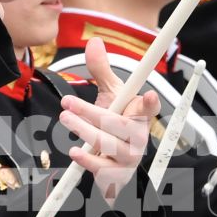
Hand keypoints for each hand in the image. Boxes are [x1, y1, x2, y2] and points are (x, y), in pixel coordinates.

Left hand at [61, 38, 158, 203]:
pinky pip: (104, 169)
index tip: (150, 95)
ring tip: (66, 119)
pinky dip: (88, 160)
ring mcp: (129, 157)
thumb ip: (101, 70)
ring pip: (110, 145)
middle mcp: (138, 137)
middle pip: (120, 125)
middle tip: (68, 103)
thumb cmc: (114, 125)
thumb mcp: (110, 96)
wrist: (113, 162)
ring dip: (86, 132)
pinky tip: (75, 152)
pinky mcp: (118, 175)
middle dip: (92, 113)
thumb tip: (94, 42)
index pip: (149, 109)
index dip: (151, 103)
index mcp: (139, 116)